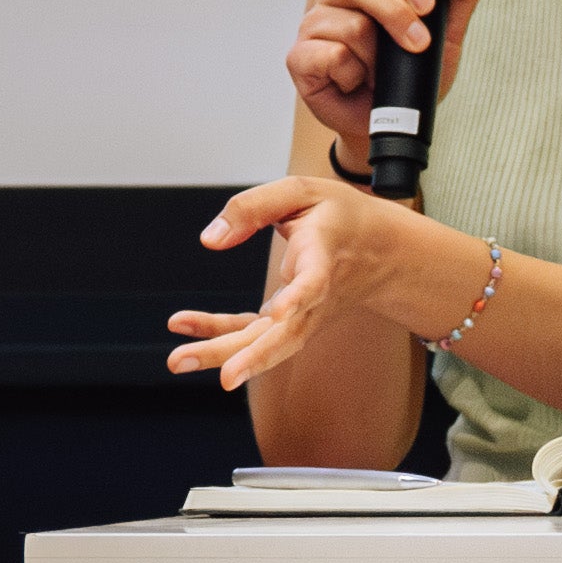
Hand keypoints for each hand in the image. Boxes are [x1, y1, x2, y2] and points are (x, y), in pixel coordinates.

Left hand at [169, 171, 409, 396]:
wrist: (381, 250)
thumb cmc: (340, 216)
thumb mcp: (300, 192)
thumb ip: (252, 207)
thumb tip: (209, 240)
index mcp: (324, 255)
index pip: (314, 283)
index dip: (298, 298)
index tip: (279, 312)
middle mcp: (317, 296)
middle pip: (285, 333)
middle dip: (248, 355)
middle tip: (211, 370)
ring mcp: (305, 316)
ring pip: (267, 345)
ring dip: (224, 356)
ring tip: (180, 361)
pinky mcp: (291, 322)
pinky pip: (253, 333)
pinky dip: (218, 333)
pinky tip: (183, 328)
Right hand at [285, 0, 485, 160]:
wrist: (390, 124)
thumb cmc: (409, 74)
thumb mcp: (447, 35)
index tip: (427, 5)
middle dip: (397, 15)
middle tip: (418, 42)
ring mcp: (313, 25)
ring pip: (352, 26)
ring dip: (377, 58)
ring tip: (381, 72)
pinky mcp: (299, 57)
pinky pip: (332, 55)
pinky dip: (354, 75)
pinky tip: (355, 82)